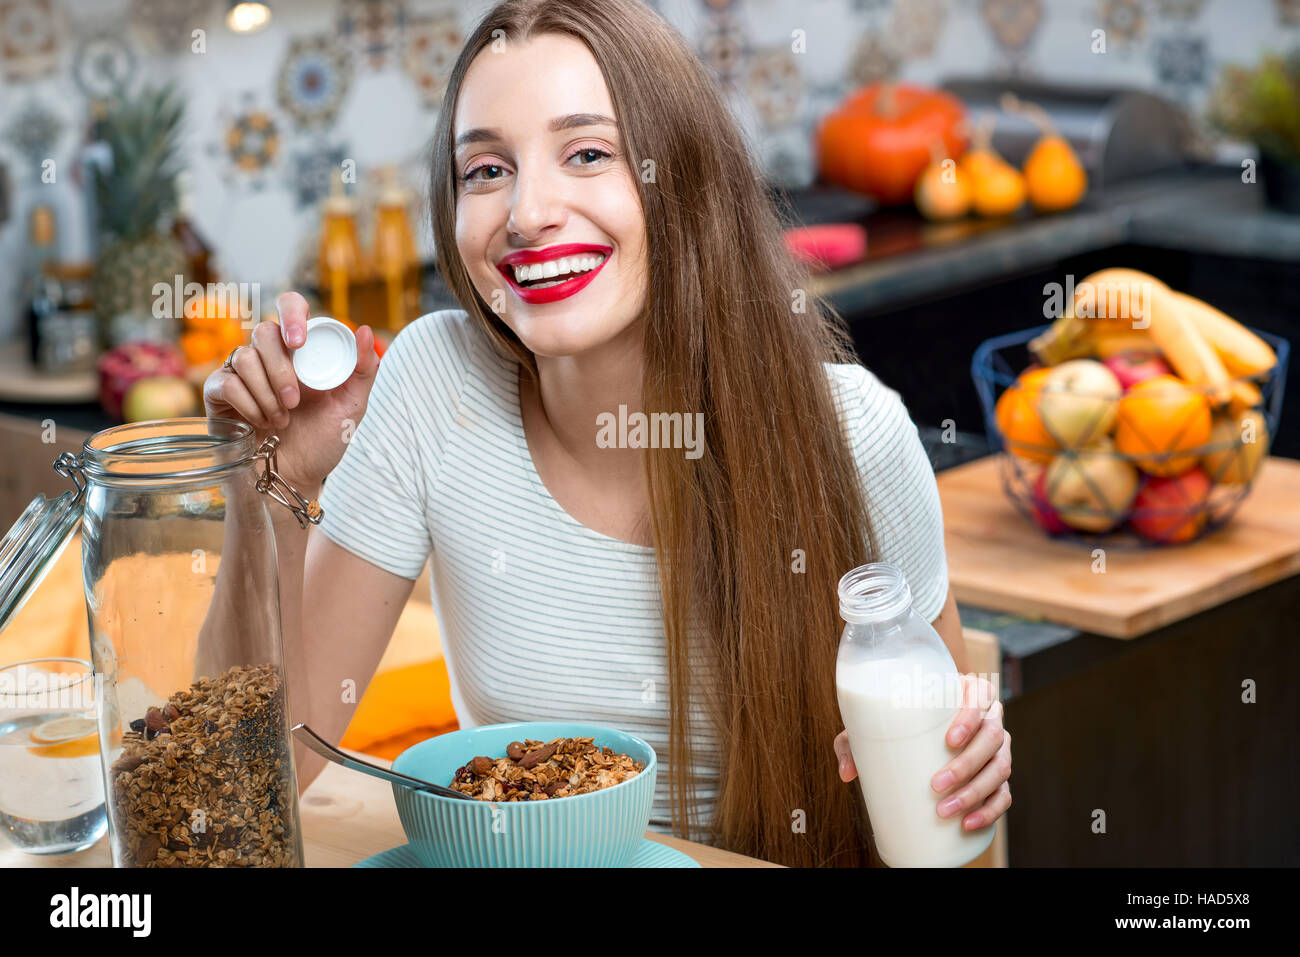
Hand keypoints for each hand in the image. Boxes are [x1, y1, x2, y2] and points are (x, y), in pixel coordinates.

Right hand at [202, 292, 380, 488]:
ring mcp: (241, 373)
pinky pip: (225, 382)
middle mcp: (270, 357)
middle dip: (281, 369)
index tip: (299, 342)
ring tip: (281, 420)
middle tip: (295, 402)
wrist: (295, 479)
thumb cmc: (322, 442)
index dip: (292, 313)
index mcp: (301, 352)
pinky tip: (261, 423)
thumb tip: (363, 330)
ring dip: (266, 392)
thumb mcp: (352, 408)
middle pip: (264, 331)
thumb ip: (363, 371)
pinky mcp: (218, 394)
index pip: (290, 307)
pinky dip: (248, 404)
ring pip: (243, 356)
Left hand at [833, 673, 1011, 832]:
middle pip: (993, 737)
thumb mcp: (874, 726)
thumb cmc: (898, 726)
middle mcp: (989, 719)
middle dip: (967, 764)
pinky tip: (969, 823)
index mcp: (966, 694)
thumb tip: (847, 773)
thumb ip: (854, 742)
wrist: (916, 741)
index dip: (972, 716)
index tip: (949, 739)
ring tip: (945, 810)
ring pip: (1000, 768)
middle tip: (936, 785)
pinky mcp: (999, 778)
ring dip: (975, 792)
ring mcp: (998, 749)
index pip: (981, 695)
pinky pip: (1005, 795)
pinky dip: (990, 811)